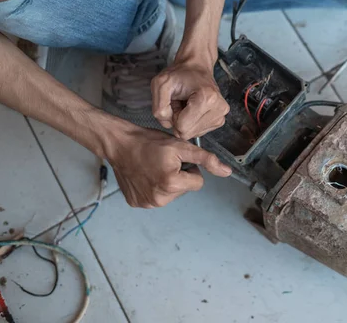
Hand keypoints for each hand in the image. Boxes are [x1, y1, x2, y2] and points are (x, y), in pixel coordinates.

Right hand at [107, 127, 231, 207]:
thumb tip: (227, 172)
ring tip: (154, 168)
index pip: (198, 182)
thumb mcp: (181, 146)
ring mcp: (147, 203)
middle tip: (164, 163)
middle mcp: (160, 199)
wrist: (119, 144)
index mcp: (172, 184)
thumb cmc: (150, 142)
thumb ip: (206, 160)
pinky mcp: (137, 203)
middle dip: (179, 177)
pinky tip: (145, 175)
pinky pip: (155, 197)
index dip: (190, 169)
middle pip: (185, 189)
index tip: (177, 160)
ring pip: (171, 194)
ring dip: (167, 183)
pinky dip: (153, 187)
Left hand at [151, 57, 228, 139]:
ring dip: (185, 121)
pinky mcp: (220, 120)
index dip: (173, 116)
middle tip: (181, 103)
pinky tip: (193, 108)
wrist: (196, 67)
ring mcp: (221, 116)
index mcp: (207, 98)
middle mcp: (219, 109)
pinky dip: (192, 122)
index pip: (182, 127)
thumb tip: (169, 124)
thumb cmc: (179, 75)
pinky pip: (198, 132)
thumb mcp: (160, 84)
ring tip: (187, 104)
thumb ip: (159, 107)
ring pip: (193, 133)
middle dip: (179, 120)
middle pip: (188, 132)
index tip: (176, 101)